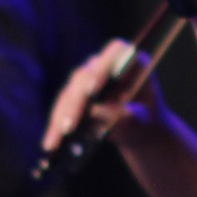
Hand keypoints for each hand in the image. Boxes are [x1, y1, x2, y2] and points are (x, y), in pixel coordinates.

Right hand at [42, 39, 166, 153]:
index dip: (102, 68)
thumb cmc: (146, 121)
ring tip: (57, 141)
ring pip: (69, 92)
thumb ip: (126, 115)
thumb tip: (96, 111)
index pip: (115, 52)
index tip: (93, 89)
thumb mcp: (142, 120)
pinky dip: (56, 126)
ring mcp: (87, 78)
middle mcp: (106, 64)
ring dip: (62, 117)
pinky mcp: (75, 94)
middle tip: (70, 126)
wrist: (139, 130)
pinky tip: (51, 143)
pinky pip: (61, 108)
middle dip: (76, 102)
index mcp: (130, 61)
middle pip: (84, 75)